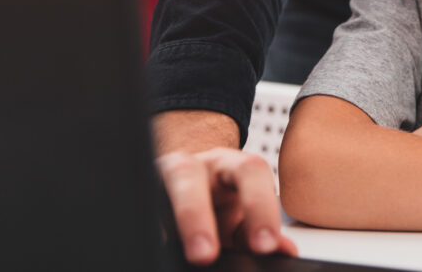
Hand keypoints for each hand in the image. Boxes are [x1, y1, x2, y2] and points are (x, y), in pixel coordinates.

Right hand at [153, 110, 297, 263]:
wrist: (184, 189)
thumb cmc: (217, 204)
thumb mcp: (239, 218)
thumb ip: (257, 229)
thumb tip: (284, 249)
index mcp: (230, 167)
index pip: (250, 171)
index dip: (259, 206)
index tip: (265, 245)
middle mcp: (193, 165)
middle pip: (189, 174)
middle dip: (195, 215)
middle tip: (205, 256)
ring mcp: (159, 177)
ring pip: (152, 186)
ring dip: (160, 219)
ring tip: (166, 249)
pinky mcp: (138, 191)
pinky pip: (136, 202)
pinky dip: (144, 226)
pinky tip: (150, 243)